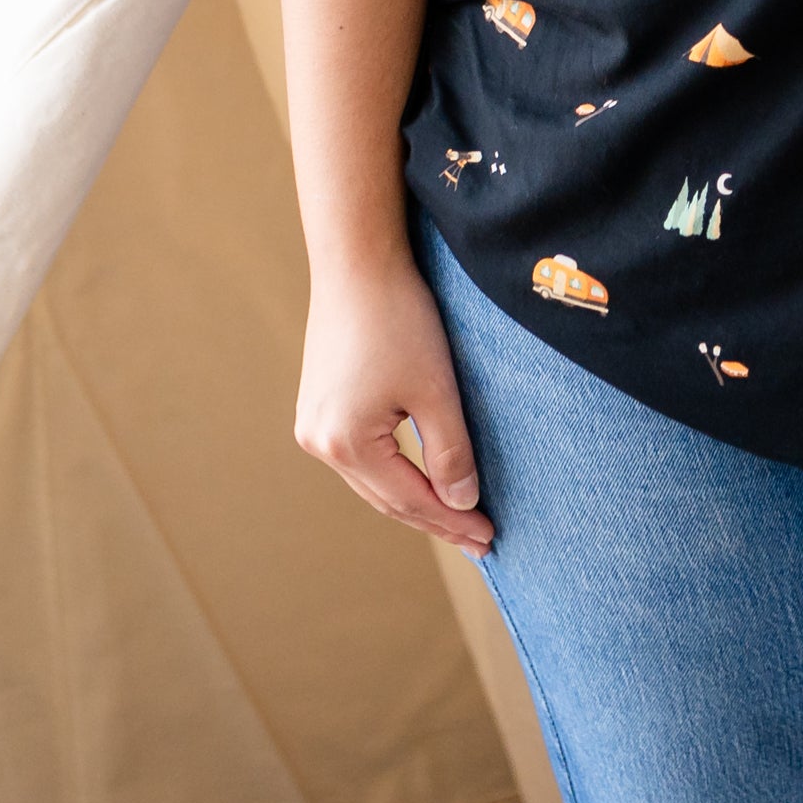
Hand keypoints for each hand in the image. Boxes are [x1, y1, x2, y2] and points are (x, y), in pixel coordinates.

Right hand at [295, 248, 495, 555]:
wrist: (358, 263)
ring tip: (454, 517)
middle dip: (435, 519)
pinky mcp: (319, 403)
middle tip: (479, 540)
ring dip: (412, 499)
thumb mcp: (436, 389)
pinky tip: (417, 478)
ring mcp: (312, 423)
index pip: (408, 500)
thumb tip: (461, 502)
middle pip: (386, 497)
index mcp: (344, 444)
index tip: (490, 536)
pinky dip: (393, 471)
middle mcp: (318, 441)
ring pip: (372, 479)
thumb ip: (450, 452)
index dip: (451, 521)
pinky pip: (361, 455)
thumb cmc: (399, 319)